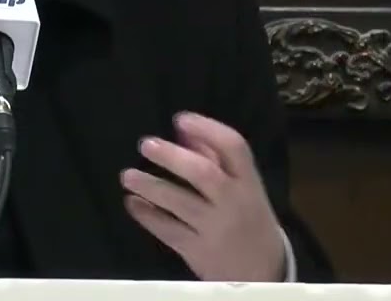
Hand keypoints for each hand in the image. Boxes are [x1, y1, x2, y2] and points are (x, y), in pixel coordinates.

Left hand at [120, 112, 284, 281]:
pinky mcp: (198, 251)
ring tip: (127, 176)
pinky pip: (168, 230)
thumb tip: (183, 132)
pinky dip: (148, 216)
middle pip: (204, 174)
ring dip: (151, 186)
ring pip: (180, 203)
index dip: (206, 128)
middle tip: (146, 144)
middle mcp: (233, 202)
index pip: (234, 147)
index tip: (180, 119)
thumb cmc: (247, 218)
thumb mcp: (244, 188)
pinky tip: (132, 203)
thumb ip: (216, 159)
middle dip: (172, 157)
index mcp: (249, 182)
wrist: (262, 272)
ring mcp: (215, 228)